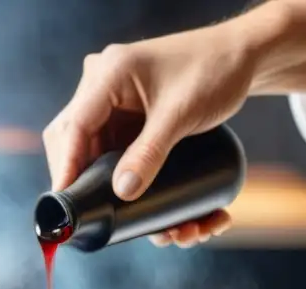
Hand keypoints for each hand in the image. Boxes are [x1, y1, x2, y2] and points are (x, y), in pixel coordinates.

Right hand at [42, 18, 257, 247]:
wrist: (239, 58)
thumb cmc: (213, 72)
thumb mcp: (180, 116)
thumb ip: (149, 154)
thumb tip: (121, 192)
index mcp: (108, 74)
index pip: (73, 128)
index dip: (66, 168)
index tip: (66, 203)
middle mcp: (101, 84)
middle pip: (72, 140)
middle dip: (81, 178)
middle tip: (93, 213)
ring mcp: (111, 100)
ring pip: (88, 149)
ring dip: (100, 180)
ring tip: (119, 209)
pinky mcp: (124, 114)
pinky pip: (107, 148)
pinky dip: (116, 173)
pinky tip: (129, 194)